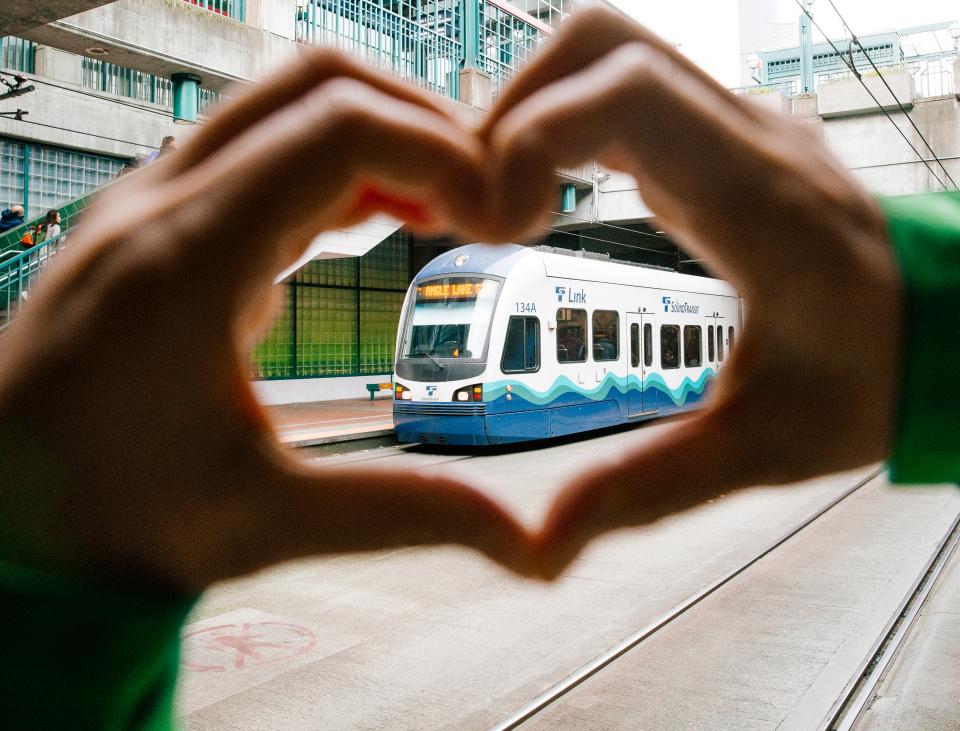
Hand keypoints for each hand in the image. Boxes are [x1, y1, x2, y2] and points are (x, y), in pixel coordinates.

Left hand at [0, 50, 532, 590]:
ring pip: (283, 108)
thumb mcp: (266, 524)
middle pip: (314, 85)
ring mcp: (149, 208)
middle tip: (484, 197)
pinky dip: (335, 169)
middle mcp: (158, 208)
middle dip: (421, 124)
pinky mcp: (156, 229)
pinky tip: (376, 226)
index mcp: (184, 262)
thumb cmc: (106, 522)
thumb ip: (405, 514)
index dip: (444, 153)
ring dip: (379, 139)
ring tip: (447, 209)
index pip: (341, 129)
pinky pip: (258, 154)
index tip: (497, 217)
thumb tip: (527, 543)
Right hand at [479, 6, 902, 575]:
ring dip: (534, 113)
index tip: (496, 224)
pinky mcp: (722, 137)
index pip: (623, 91)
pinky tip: (551, 201)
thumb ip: (651, 485)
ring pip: (608, 53)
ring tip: (506, 206)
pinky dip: (566, 126)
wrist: (948, 328)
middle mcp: (747, 137)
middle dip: (511, 111)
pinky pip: (627, 90)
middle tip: (483, 209)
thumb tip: (544, 540)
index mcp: (758, 200)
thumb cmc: (873, 380)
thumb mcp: (763, 449)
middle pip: (599, 42)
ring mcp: (737, 125)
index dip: (528, 136)